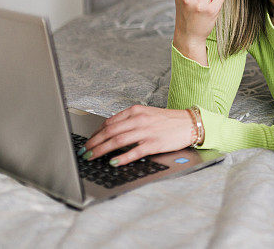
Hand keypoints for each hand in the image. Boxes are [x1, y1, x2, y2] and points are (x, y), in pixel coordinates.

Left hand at [81, 105, 195, 165]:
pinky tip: (113, 162)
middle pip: (109, 132)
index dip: (96, 133)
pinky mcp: (153, 144)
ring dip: (101, 150)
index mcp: (136, 111)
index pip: (109, 122)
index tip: (89, 141)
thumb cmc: (169, 120)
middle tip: (84, 151)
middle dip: (94, 143)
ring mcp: (146, 132)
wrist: (189, 123)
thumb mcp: (147, 114)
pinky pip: (133, 152)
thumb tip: (111, 130)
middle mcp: (139, 120)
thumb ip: (130, 120)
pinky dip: (121, 158)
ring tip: (92, 156)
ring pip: (117, 141)